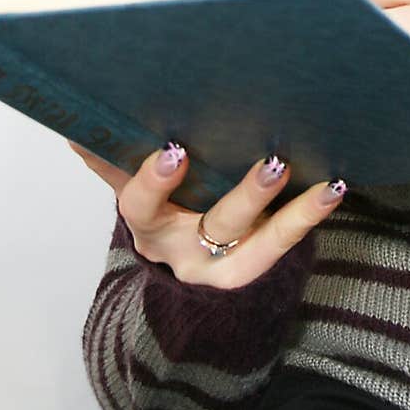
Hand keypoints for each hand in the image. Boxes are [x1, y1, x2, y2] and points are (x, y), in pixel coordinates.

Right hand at [67, 140, 345, 288]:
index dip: (155, 182)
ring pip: (261, 240)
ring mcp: (226, 264)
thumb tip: (76, 125)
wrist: (183, 283)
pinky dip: (308, 214)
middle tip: (273, 161)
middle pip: (217, 224)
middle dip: (245, 195)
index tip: (172, 150)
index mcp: (149, 225)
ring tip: (321, 180)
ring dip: (291, 210)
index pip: (143, 207)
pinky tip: (333, 188)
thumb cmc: (164, 214)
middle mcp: (186, 250)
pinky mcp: (256, 269)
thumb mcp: (138, 195)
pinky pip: (285, 243)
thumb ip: (112, 163)